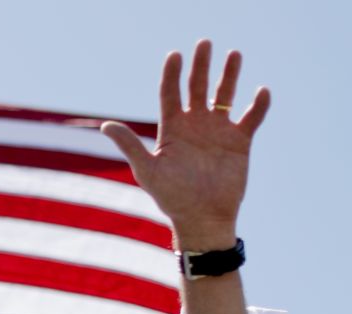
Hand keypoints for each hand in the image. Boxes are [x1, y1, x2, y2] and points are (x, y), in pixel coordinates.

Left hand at [100, 40, 270, 250]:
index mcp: (172, 129)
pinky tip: (261, 91)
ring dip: (230, 76)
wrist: (202, 218)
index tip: (175, 55)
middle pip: (197, 88)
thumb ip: (129, 145)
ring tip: (234, 54)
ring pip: (225, 96)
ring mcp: (218, 131)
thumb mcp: (148, 170)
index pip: (170, 94)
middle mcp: (195, 125)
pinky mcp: (240, 142)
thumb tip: (105, 125)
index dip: (172, 74)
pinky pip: (251, 117)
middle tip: (204, 43)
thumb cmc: (171, 197)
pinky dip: (258, 105)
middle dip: (201, 66)